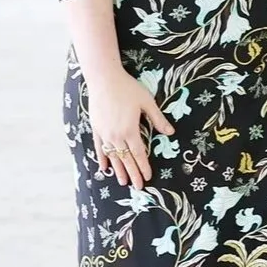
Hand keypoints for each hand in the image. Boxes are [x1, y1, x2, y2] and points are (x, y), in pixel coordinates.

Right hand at [86, 69, 174, 189]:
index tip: (148, 177)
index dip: (143, 166)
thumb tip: (170, 132)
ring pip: (112, 156)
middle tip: (138, 187)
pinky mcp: (96, 129)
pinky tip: (104, 168)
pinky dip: (102, 159)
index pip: (139, 153)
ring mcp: (104, 133)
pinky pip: (99, 148)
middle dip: (133, 173)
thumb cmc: (128, 89)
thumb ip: (158, 119)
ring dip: (118, 170)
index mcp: (130, 130)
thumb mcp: (147, 102)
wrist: (104, 79)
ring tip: (123, 182)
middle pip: (126, 159)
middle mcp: (116, 135)